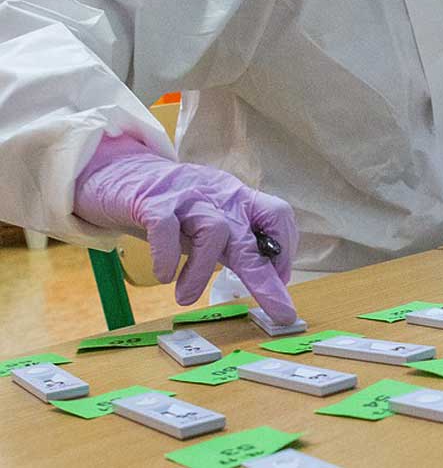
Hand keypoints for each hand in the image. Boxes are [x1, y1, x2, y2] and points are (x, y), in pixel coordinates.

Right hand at [74, 134, 297, 322]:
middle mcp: (218, 196)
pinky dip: (167, 254)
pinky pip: (165, 226)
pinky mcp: (151, 200)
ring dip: (202, 271)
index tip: (280, 280)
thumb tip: (269, 278)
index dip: (285, 249)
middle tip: (278, 310)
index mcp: (237, 200)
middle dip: (266, 277)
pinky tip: (164, 274)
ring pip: (212, 230)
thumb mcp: (210, 221)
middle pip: (251, 234)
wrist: (119, 171)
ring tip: (185, 297)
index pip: (277, 215)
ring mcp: (186, 196)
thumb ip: (234, 244)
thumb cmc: (172, 206)